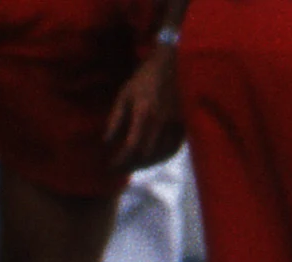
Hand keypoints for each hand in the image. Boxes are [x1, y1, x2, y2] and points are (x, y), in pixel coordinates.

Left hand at [102, 46, 181, 169]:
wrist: (173, 64)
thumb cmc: (145, 78)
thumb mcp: (125, 94)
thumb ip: (116, 119)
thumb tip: (107, 142)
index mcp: (144, 113)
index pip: (131, 146)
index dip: (121, 160)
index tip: (110, 165)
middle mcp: (161, 122)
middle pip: (146, 155)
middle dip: (131, 165)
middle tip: (120, 168)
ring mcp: (175, 125)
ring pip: (161, 155)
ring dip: (146, 164)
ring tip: (133, 165)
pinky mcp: (184, 125)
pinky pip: (172, 149)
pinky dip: (160, 158)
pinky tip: (151, 159)